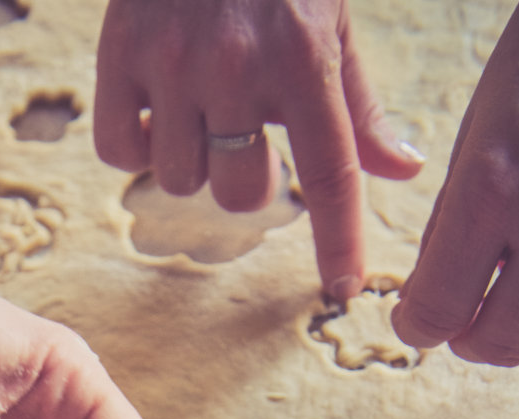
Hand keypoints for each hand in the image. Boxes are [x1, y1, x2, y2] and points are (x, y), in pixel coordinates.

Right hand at [93, 0, 423, 299]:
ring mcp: (171, 62)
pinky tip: (148, 109)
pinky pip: (117, 152)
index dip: (338, 240)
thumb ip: (359, 104)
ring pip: (177, 180)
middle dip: (245, 179)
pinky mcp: (116, 54)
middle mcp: (237, 66)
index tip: (344, 290)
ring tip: (194, 108)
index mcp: (302, 58)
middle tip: (241, 135)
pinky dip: (130, 144)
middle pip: (241, 194)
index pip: (329, 174)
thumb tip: (402, 170)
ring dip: (188, 160)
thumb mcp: (330, 22)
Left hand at [392, 0, 518, 365]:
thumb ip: (449, 222)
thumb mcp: (479, 131)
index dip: (418, 325)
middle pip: (502, 345)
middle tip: (469, 307)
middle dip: (475, 336)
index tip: (416, 315)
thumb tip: (427, 296)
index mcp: (492, 188)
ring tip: (517, 269)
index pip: (437, 314)